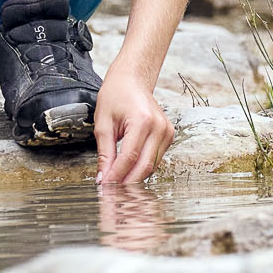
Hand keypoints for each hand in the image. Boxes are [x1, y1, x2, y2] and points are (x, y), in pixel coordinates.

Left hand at [94, 71, 171, 188]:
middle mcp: (159, 127)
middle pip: (145, 165)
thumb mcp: (103, 123)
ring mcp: (167, 132)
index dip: (117, 175)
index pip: (130, 157)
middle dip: (127, 182)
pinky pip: (155, 159)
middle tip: (111, 192)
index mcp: (142, 120)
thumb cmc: (116, 95)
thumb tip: (103, 177)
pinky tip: (128, 172)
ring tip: (117, 185)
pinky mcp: (169, 136)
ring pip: (152, 166)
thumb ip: (105, 152)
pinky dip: (142, 168)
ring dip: (134, 178)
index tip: (104, 186)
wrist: (132, 80)